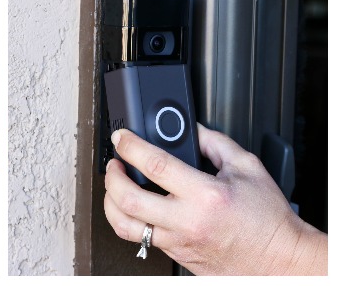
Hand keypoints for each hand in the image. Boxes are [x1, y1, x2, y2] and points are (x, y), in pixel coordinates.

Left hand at [104, 124, 326, 274]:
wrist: (278, 260)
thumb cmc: (267, 220)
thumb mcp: (247, 168)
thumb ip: (216, 143)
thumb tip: (191, 129)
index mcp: (206, 196)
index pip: (155, 166)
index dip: (131, 147)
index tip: (122, 138)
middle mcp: (187, 221)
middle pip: (127, 199)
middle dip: (111, 176)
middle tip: (114, 163)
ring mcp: (177, 241)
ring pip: (124, 226)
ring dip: (110, 203)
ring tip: (115, 187)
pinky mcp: (175, 254)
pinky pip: (140, 238)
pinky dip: (128, 220)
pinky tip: (132, 207)